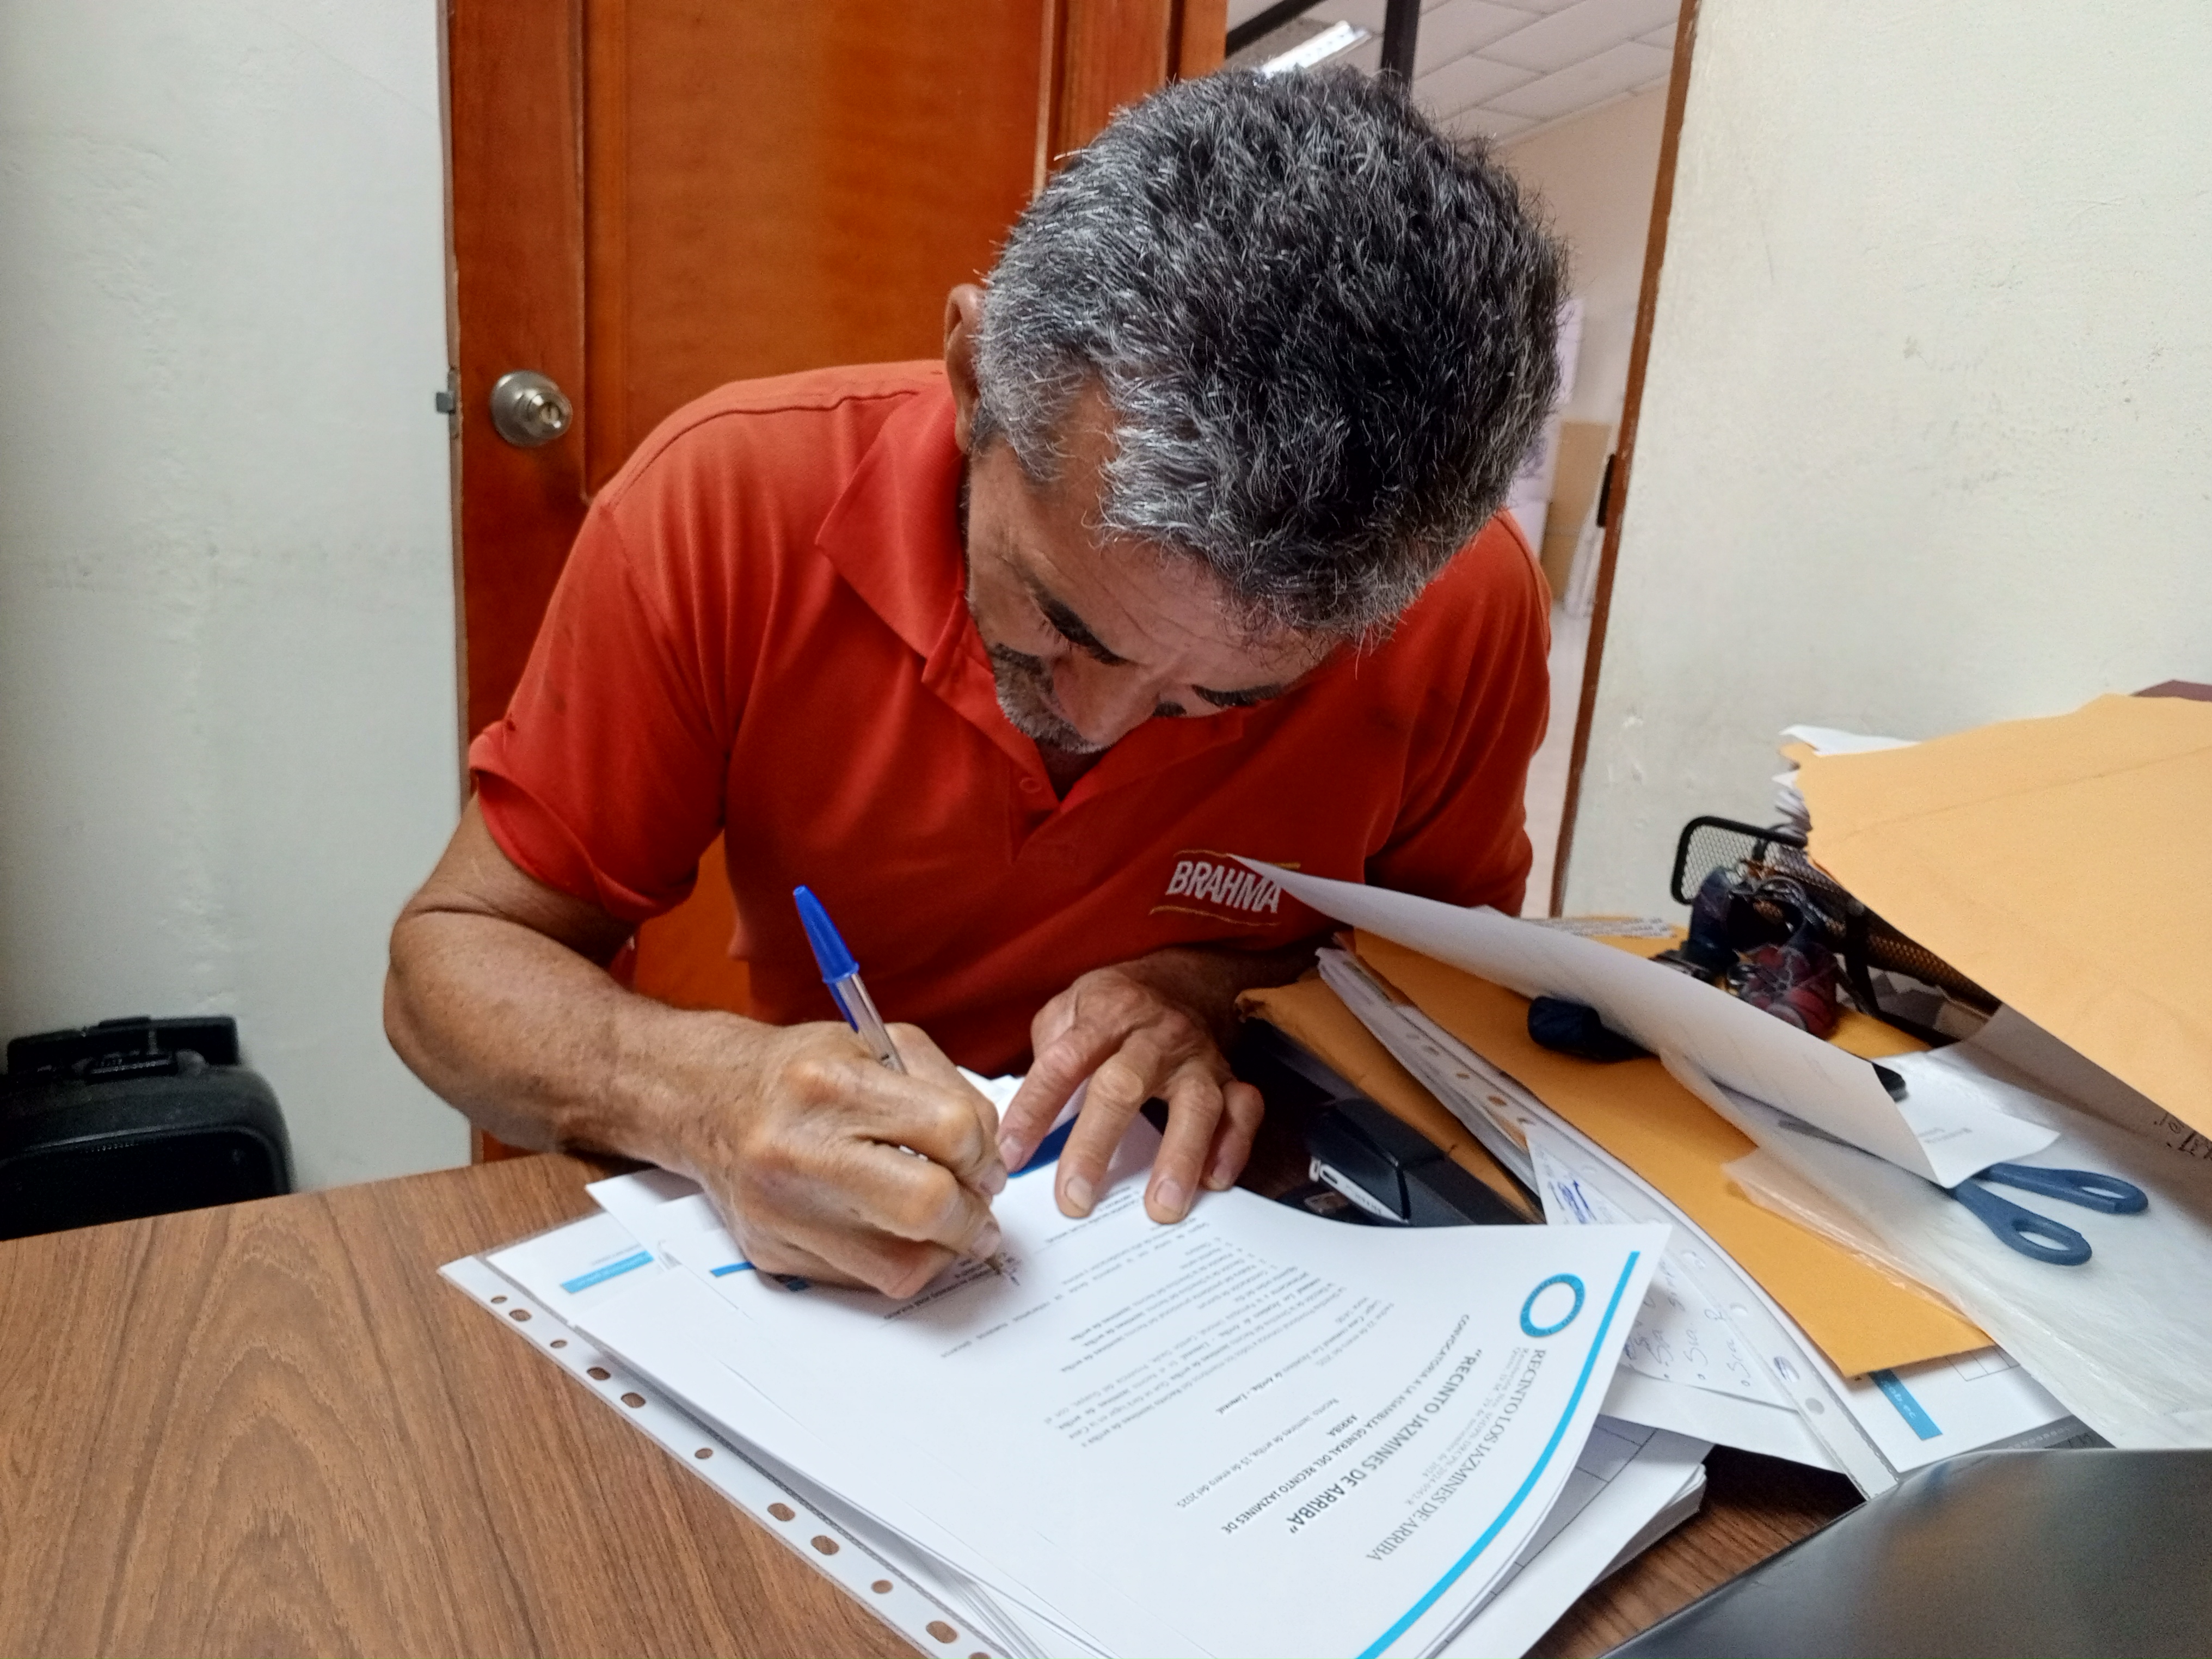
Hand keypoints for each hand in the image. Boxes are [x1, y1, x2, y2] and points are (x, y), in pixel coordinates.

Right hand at [666, 1019, 1007, 1298]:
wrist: (710, 1101)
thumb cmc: (802, 1072)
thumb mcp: (880, 1044)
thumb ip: (949, 1089)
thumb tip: (992, 1155)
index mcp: (830, 1084)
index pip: (949, 1131)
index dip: (985, 1153)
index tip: (985, 1161)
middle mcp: (798, 1150)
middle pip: (927, 1207)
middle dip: (972, 1214)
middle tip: (978, 1205)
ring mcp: (782, 1211)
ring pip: (901, 1266)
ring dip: (943, 1251)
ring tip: (946, 1225)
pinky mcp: (774, 1255)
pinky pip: (864, 1281)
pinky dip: (898, 1261)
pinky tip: (897, 1232)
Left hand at [997, 958, 1264, 1224]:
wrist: (1180, 980)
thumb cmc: (1112, 1009)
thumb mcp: (1068, 1010)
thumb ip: (1045, 1055)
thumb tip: (1019, 1118)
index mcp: (1106, 1014)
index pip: (1063, 1062)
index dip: (1035, 1110)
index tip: (1011, 1155)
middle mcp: (1155, 1035)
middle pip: (1124, 1087)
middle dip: (1096, 1145)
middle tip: (1075, 1199)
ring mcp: (1197, 1057)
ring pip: (1195, 1104)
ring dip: (1179, 1156)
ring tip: (1162, 1207)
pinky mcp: (1230, 1077)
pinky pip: (1244, 1111)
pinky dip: (1234, 1146)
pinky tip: (1214, 1182)